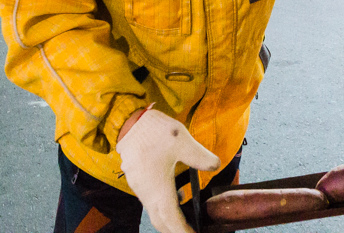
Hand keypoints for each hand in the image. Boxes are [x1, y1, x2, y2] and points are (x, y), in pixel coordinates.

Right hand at [116, 109, 220, 232]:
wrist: (127, 121)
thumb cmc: (154, 131)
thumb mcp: (183, 141)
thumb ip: (201, 157)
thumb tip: (215, 166)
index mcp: (158, 188)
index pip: (171, 219)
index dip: (182, 230)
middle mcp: (146, 192)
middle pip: (160, 220)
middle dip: (174, 229)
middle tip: (190, 231)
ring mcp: (139, 186)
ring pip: (154, 210)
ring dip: (168, 218)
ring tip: (185, 218)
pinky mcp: (137, 178)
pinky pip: (150, 200)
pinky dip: (162, 205)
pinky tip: (175, 195)